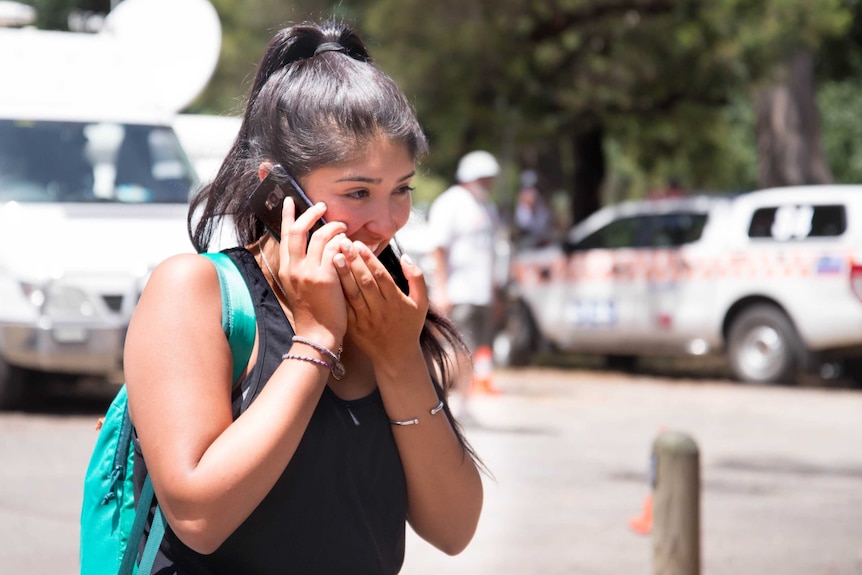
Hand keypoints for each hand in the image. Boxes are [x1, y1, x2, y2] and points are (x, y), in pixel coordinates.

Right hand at [278, 197, 348, 343]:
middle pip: (299, 229)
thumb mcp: (299, 287)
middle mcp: (294, 268)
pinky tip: (350, 244)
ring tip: (343, 226)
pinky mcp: (325, 277)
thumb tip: (310, 248)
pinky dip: (343, 242)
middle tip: (323, 206)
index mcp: (286, 269)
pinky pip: (335, 250)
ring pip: (321, 237)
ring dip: (334, 227)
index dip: (287, 216)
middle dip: (311, 214)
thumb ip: (302, 267)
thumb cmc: (313, 313)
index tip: (291, 201)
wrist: (317, 335)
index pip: (284, 235)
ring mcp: (309, 272)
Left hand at [333, 242, 428, 364]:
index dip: (369, 259)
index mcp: (396, 302)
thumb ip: (417, 278)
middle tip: (342, 242)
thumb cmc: (410, 325)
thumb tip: (405, 257)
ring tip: (332, 255)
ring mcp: (365, 320)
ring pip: (352, 293)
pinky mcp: (354, 327)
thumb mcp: (421, 303)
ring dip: (342, 274)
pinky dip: (337, 292)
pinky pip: (344, 307)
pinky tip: (329, 277)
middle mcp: (380, 310)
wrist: (396, 356)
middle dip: (353, 261)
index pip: (381, 276)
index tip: (359, 243)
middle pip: (365, 282)